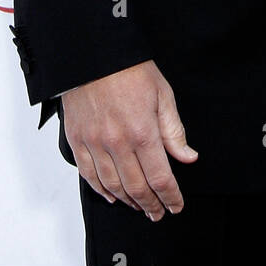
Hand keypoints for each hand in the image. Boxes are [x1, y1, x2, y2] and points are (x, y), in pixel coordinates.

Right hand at [62, 60, 197, 217]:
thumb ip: (174, 130)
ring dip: (128, 201)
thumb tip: (187, 157)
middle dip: (151, 205)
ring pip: (113, 186)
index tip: (176, 206)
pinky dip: (101, 190)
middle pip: (137, 188)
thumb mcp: (162, 94)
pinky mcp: (77, 140)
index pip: (160, 178)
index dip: (170, 197)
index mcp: (142, 131)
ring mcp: (95, 143)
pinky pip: (88, 174)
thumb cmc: (129, 68)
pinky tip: (112, 195)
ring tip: (139, 206)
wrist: (93, 53)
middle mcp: (117, 142)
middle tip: (158, 213)